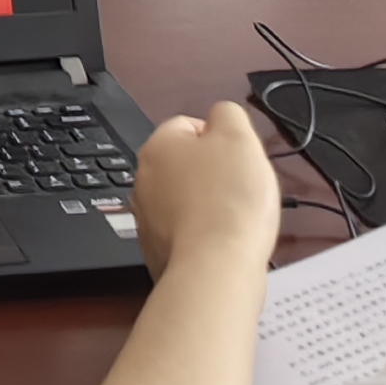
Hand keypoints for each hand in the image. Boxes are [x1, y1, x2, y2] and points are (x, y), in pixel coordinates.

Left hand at [132, 103, 286, 280]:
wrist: (216, 269)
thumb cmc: (229, 202)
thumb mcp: (240, 137)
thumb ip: (228, 115)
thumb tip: (221, 117)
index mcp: (158, 146)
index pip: (190, 126)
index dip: (222, 141)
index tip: (240, 161)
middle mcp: (144, 180)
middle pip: (187, 166)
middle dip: (216, 175)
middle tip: (241, 189)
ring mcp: (147, 219)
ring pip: (187, 201)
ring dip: (210, 206)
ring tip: (234, 219)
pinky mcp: (157, 252)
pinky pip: (187, 234)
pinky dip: (204, 236)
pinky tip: (223, 242)